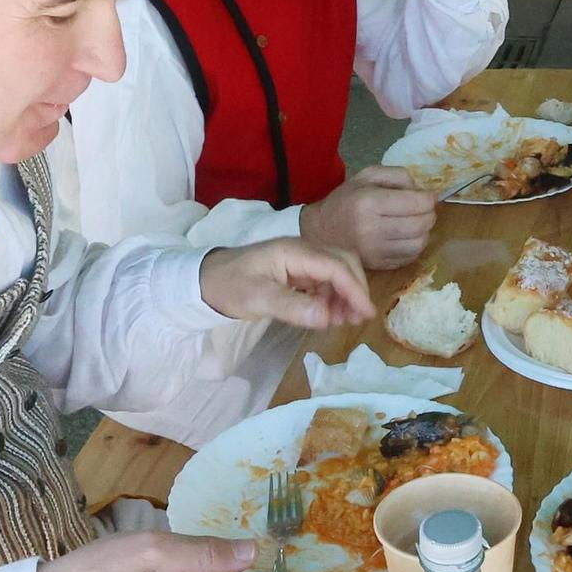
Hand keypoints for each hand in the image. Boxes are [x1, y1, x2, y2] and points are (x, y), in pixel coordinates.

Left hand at [199, 238, 374, 326]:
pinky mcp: (295, 270)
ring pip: (335, 271)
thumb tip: (326, 316)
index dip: (354, 289)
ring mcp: (299, 259)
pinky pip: (323, 279)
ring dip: (345, 294)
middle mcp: (301, 250)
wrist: (204, 281)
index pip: (335, 266)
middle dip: (355, 289)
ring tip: (345, 320)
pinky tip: (330, 314)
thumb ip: (292, 306)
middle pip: (342, 262)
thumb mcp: (257, 299)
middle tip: (358, 318)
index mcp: (293, 251)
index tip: (366, 313)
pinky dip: (332, 296)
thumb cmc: (228, 286)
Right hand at [299, 165, 438, 268]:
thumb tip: (423, 193)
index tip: (427, 197)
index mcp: (369, 202)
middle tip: (423, 210)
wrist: (321, 230)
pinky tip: (405, 237)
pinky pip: (410, 257)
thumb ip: (399, 176)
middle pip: (422, 224)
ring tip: (415, 223)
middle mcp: (372, 229)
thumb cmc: (346, 200)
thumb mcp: (368, 175)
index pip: (417, 203)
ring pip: (419, 243)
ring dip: (424, 232)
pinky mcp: (378, 266)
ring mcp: (375, 251)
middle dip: (430, 215)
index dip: (429, 199)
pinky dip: (414, 246)